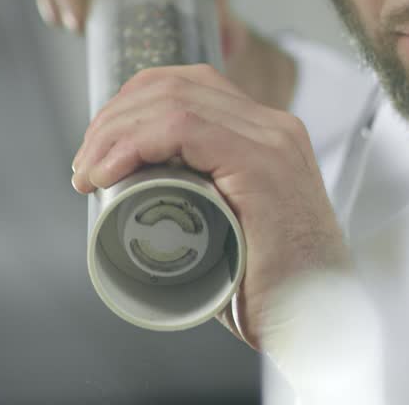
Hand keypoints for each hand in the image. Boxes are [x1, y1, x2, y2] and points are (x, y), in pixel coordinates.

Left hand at [70, 63, 351, 348]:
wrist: (322, 323)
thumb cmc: (274, 289)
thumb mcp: (235, 228)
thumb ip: (203, 201)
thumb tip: (135, 203)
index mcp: (269, 134)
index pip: (189, 85)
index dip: (130, 106)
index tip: (100, 152)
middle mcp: (275, 128)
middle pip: (175, 85)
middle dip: (114, 118)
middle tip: (86, 166)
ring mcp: (273, 143)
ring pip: (174, 101)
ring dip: (115, 131)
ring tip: (90, 171)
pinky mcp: (264, 167)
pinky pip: (187, 128)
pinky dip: (136, 142)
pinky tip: (111, 170)